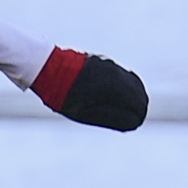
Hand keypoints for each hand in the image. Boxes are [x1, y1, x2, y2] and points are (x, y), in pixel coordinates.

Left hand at [31, 47, 147, 130]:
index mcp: (112, 87)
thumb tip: (133, 123)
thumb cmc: (62, 95)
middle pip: (140, 92)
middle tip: (130, 119)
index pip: (138, 104)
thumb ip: (110, 118)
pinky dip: (126, 87)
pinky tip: (116, 97)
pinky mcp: (105, 62)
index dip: (138, 118)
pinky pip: (124, 75)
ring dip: (133, 96)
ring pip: (134, 82)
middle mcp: (115, 73)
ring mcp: (111, 65)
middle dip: (139, 107)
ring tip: (123, 110)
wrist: (47, 68)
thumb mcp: (84, 114)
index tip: (133, 125)